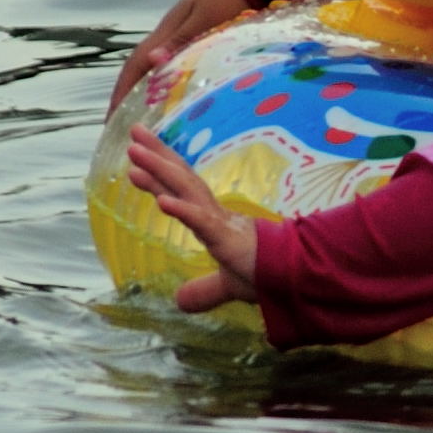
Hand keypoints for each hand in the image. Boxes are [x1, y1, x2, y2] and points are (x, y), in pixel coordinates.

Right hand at [110, 0, 247, 112]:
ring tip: (139, 119)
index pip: (135, 65)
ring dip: (142, 92)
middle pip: (138, 69)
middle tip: (119, 125)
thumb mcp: (206, 18)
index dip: (121, 91)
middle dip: (125, 96)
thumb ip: (182, 39)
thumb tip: (152, 61)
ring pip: (154, 68)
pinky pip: (172, 66)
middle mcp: (168, 35)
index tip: (112, 116)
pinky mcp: (194, 38)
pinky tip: (169, 100)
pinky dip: (163, 84)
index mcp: (167, 31)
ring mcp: (179, 36)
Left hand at [125, 128, 262, 313]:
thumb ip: (205, 290)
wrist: (298, 279)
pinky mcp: (229, 239)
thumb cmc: (268, 275)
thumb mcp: (228, 285)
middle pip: (182, 178)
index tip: (137, 156)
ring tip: (135, 152)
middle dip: (157, 155)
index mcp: (212, 222)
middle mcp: (214, 215)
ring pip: (186, 190)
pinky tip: (161, 201)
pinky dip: (182, 210)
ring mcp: (221, 224)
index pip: (182, 191)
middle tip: (134, 130)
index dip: (159, 173)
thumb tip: (181, 302)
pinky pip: (202, 221)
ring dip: (159, 170)